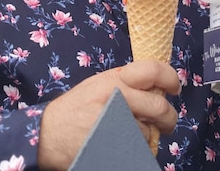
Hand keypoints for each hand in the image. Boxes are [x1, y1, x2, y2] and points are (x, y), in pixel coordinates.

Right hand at [37, 60, 179, 169]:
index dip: (171, 78)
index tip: (174, 88)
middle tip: (166, 123)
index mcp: (113, 79)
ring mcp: (112, 123)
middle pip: (158, 107)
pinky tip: (122, 146)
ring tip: (129, 135)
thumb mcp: (97, 85)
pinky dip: (135, 150)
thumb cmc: (74, 109)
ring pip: (147, 131)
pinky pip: (136, 149)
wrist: (45, 134)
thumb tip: (156, 88)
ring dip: (144, 136)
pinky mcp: (110, 146)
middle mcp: (114, 98)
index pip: (152, 70)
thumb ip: (125, 83)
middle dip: (168, 117)